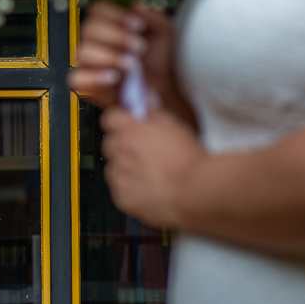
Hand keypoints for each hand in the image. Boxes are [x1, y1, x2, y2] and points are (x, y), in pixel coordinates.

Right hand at [68, 0, 178, 109]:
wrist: (169, 90)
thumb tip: (135, 7)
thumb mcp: (164, 32)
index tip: (138, 26)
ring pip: (82, 52)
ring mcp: (92, 65)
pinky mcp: (91, 87)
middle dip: (116, 36)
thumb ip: (152, 16)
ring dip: (108, 56)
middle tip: (139, 47)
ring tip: (132, 65)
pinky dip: (93, 77)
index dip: (115, 15)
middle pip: (89, 29)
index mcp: (111, 25)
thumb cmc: (162, 61)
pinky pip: (76, 79)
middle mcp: (98, 43)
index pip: (97, 10)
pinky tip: (114, 77)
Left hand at [100, 106, 203, 227]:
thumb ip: (154, 113)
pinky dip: (130, 189)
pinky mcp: (123, 198)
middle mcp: (121, 151)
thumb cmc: (189, 159)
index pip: (110, 118)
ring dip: (125, 168)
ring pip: (113, 167)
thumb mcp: (175, 126)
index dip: (119, 121)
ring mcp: (120, 176)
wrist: (195, 192)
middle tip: (142, 150)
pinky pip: (119, 189)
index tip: (126, 124)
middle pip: (109, 143)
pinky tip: (149, 188)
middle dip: (122, 144)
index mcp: (131, 130)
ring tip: (149, 173)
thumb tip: (145, 106)